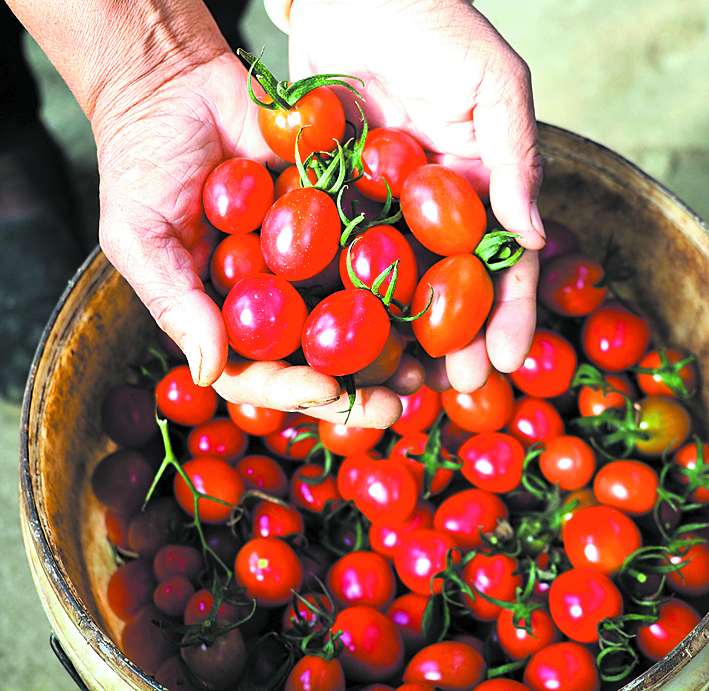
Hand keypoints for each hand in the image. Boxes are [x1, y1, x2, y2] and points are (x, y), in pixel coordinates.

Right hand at [93, 49, 403, 426]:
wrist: (175, 83)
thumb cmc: (141, 164)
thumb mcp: (140, 238)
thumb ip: (176, 303)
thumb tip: (209, 375)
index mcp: (227, 316)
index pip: (260, 370)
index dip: (294, 390)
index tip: (327, 393)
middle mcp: (274, 297)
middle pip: (320, 357)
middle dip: (359, 387)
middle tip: (398, 402)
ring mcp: (310, 260)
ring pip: (356, 313)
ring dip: (394, 344)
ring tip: (428, 366)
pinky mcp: (337, 216)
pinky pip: (371, 247)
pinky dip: (401, 271)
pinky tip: (434, 290)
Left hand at [288, 0, 544, 389]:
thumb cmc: (439, 27)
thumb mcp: (495, 86)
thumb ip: (516, 158)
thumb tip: (533, 236)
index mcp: (479, 194)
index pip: (502, 268)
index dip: (507, 318)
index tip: (504, 363)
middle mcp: (431, 214)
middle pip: (445, 294)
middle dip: (451, 346)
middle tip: (447, 389)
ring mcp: (381, 213)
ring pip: (392, 290)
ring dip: (396, 339)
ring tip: (394, 382)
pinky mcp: (331, 203)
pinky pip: (334, 258)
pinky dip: (338, 299)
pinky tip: (335, 337)